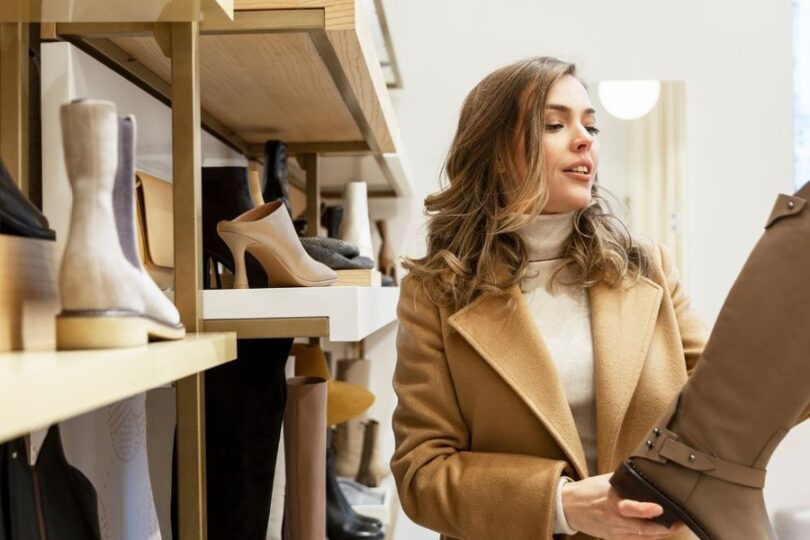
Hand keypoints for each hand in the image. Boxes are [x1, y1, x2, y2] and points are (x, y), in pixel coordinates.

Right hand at [561, 473, 686, 538]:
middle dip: (665, 527)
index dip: (646, 510)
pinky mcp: (614, 538)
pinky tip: (658, 533)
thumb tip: (644, 474)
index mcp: (611, 501)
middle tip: (680, 522)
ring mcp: (614, 531)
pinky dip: (649, 538)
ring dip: (661, 534)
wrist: (568, 507)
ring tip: (675, 527)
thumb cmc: (587, 491)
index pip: (630, 508)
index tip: (659, 508)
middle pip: (643, 528)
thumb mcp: (605, 480)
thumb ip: (625, 480)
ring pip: (643, 537)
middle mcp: (614, 519)